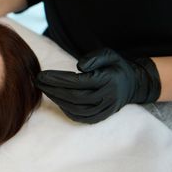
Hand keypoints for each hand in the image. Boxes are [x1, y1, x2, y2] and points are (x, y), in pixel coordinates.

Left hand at [36, 48, 160, 123]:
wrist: (133, 84)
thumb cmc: (116, 66)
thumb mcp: (109, 54)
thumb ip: (94, 58)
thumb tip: (80, 66)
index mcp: (108, 80)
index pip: (78, 82)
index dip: (58, 79)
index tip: (42, 75)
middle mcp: (107, 97)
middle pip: (74, 97)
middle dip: (53, 90)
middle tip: (38, 82)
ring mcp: (105, 109)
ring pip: (76, 109)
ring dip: (56, 100)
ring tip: (44, 89)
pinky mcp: (102, 116)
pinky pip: (81, 117)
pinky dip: (66, 110)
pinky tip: (56, 100)